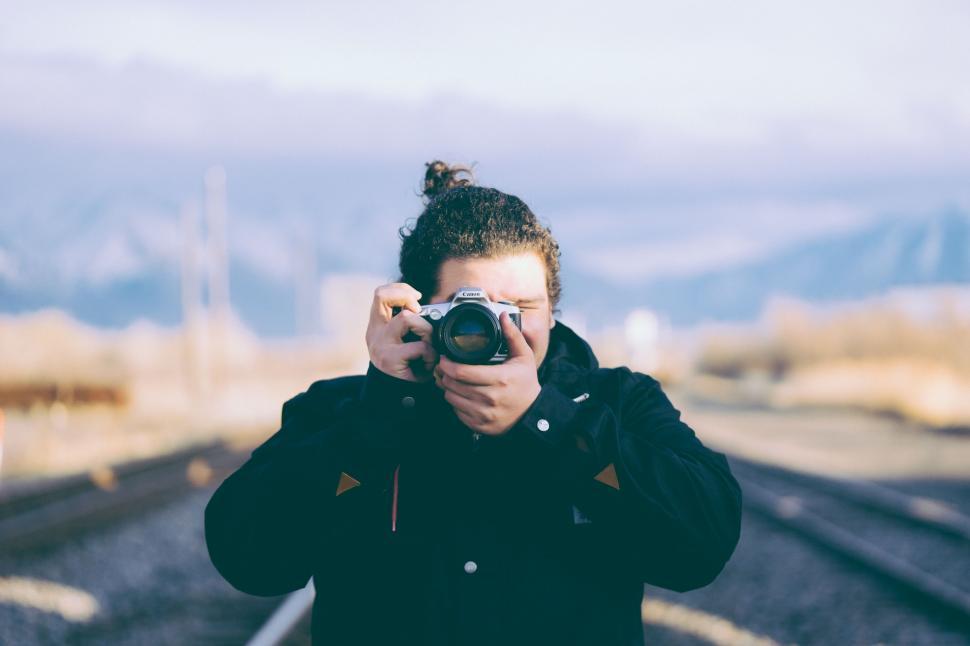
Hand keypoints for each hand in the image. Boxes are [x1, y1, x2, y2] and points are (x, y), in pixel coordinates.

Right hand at [365, 283, 437, 381]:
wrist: (396, 399)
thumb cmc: (407, 368)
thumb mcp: (404, 342)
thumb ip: (409, 325)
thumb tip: (425, 308)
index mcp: (378, 325)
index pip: (380, 293)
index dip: (400, 289)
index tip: (416, 298)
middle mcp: (375, 332)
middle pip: (383, 296)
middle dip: (408, 299)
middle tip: (420, 314)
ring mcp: (381, 345)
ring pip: (407, 318)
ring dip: (426, 330)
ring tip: (427, 346)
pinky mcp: (390, 359)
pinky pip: (419, 346)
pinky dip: (430, 354)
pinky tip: (427, 364)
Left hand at [434, 311, 541, 434]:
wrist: (532, 414)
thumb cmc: (526, 384)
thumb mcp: (524, 357)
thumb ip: (513, 336)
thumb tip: (503, 316)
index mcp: (500, 379)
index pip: (462, 372)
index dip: (447, 364)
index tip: (444, 358)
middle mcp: (490, 398)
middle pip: (453, 385)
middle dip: (444, 375)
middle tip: (445, 368)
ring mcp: (484, 414)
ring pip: (452, 398)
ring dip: (448, 388)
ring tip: (452, 380)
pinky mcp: (479, 425)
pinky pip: (457, 412)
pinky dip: (455, 402)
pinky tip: (461, 395)